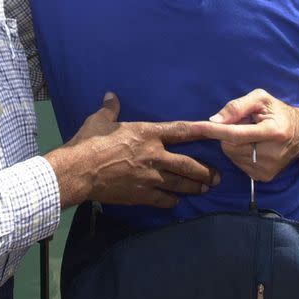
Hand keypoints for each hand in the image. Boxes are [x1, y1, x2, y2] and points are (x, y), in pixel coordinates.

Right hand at [44, 93, 219, 208]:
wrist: (79, 171)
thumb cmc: (89, 142)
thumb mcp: (99, 120)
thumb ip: (110, 109)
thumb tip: (111, 96)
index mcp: (147, 134)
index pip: (181, 131)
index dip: (202, 131)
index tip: (218, 132)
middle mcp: (154, 155)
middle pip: (189, 165)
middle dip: (205, 172)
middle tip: (217, 176)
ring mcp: (150, 177)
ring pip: (181, 184)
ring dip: (195, 187)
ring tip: (205, 189)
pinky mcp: (142, 195)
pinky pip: (165, 200)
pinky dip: (172, 201)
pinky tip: (176, 202)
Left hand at [194, 88, 298, 181]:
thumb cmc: (278, 112)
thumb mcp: (260, 98)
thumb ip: (237, 106)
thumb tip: (214, 120)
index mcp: (273, 132)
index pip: (236, 134)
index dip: (214, 130)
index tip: (195, 127)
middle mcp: (272, 154)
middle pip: (230, 146)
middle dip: (227, 133)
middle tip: (242, 124)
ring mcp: (268, 169)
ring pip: (232, 155)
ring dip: (233, 143)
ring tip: (249, 134)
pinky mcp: (264, 177)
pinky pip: (238, 163)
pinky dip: (238, 153)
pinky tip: (252, 146)